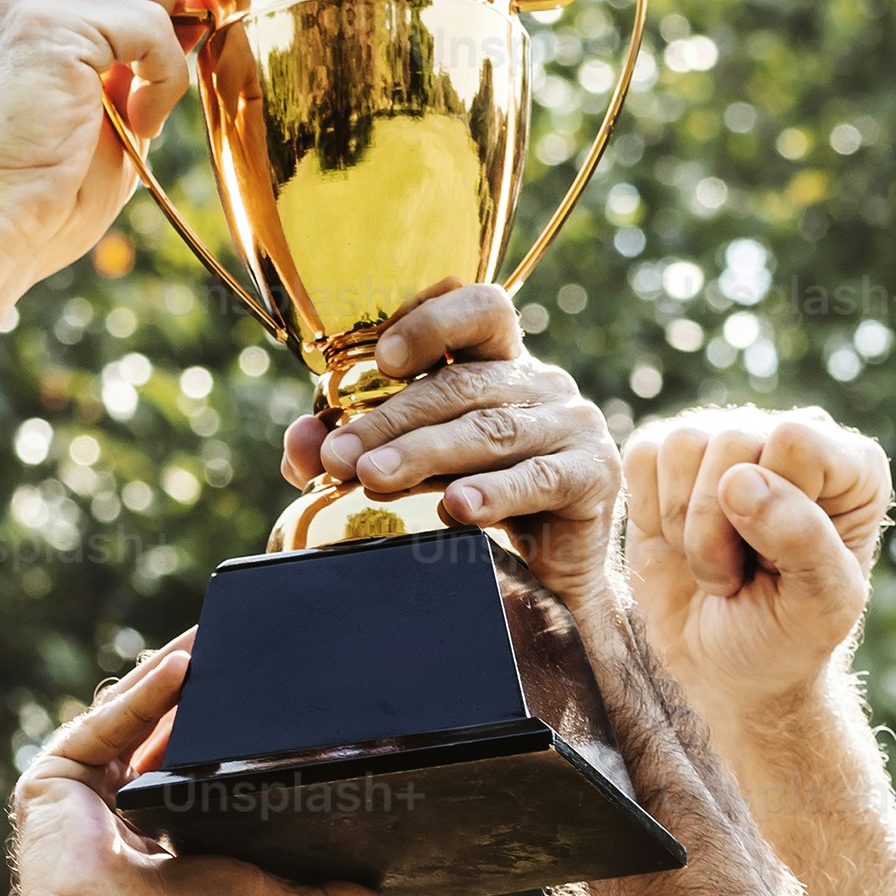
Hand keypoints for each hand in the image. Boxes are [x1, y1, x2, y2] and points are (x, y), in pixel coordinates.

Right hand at [0, 0, 191, 295]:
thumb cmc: (22, 201)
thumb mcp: (77, 113)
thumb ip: (116, 62)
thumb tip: (184, 28)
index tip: (150, 18)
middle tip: (161, 24)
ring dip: (157, 0)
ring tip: (147, 80)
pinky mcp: (45, 30)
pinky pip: (146, 18)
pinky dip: (166, 68)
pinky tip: (143, 117)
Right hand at [0, 642, 389, 895]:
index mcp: (162, 830)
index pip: (191, 763)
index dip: (220, 728)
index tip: (258, 692)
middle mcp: (119, 805)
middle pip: (159, 727)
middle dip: (197, 686)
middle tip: (239, 645)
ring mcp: (84, 787)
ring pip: (132, 712)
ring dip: (171, 671)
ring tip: (215, 635)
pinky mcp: (56, 773)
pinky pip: (107, 720)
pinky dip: (145, 692)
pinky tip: (184, 664)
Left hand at [279, 285, 619, 618]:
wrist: (551, 586)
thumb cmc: (477, 514)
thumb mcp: (411, 472)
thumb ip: (357, 449)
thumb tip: (301, 440)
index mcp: (500, 364)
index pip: (479, 309)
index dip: (433, 321)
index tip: (384, 361)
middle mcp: (542, 384)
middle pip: (463, 385)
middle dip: (392, 420)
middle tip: (341, 457)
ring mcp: (574, 424)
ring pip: (491, 429)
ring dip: (426, 454)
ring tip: (375, 479)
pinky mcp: (594, 475)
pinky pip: (537, 479)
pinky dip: (493, 493)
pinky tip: (457, 508)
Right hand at [620, 406, 890, 725]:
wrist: (727, 669)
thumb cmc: (787, 636)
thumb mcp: (821, 606)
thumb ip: (803, 539)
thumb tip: (737, 482)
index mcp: (852, 466)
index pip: (797, 441)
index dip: (774, 509)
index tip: (783, 563)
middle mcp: (790, 438)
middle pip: (732, 440)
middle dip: (720, 530)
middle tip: (738, 578)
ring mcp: (726, 440)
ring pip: (684, 444)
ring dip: (685, 528)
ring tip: (713, 566)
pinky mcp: (668, 457)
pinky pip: (642, 455)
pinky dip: (649, 513)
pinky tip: (678, 546)